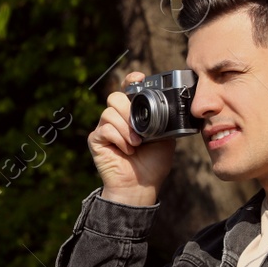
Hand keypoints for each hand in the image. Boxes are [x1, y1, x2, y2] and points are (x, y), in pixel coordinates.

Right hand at [88, 70, 174, 206]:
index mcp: (133, 114)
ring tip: (137, 143)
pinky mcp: (96, 140)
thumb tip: (171, 104)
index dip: (131, 80)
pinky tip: (127, 150)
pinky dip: (120, 138)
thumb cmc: (153, 164)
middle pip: (115, 97)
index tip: (139, 79)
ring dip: (126, 128)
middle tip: (141, 130)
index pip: (127, 89)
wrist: (141, 186)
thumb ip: (165, 119)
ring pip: (109, 112)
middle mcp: (117, 118)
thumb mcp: (166, 138)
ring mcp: (105, 129)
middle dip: (129, 110)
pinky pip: (105, 129)